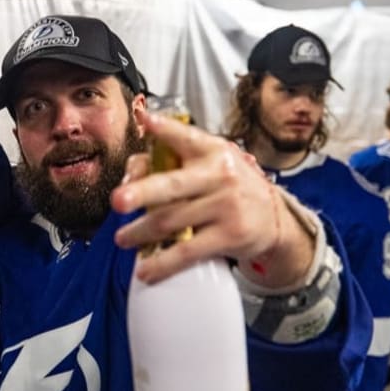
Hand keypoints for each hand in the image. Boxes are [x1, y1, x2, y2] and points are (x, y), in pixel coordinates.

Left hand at [111, 111, 313, 286]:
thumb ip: (167, 164)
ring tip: (122, 239)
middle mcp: (220, 174)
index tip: (146, 120)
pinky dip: (162, 263)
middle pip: (172, 185)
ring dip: (139, 233)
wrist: (272, 218)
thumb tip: (130, 177)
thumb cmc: (226, 187)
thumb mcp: (206, 165)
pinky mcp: (229, 235)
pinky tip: (145, 270)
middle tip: (118, 201)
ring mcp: (226, 205)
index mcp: (211, 151)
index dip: (164, 129)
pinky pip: (187, 251)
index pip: (184, 137)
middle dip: (141, 193)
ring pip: (171, 221)